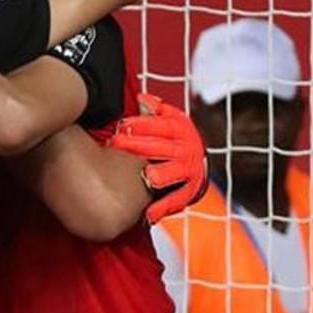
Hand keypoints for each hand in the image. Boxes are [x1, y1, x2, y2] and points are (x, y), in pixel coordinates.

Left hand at [109, 93, 207, 222]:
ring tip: (149, 176)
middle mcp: (186, 150)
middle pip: (163, 147)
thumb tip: (142, 99)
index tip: (122, 124)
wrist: (196, 162)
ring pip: (174, 173)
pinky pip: (176, 200)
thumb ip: (156, 109)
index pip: (161, 125)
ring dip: (162, 174)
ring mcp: (188, 172)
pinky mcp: (187, 193)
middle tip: (116, 143)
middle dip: (140, 145)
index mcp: (180, 130)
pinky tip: (148, 213)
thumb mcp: (169, 119)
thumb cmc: (173, 139)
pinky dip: (162, 208)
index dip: (142, 124)